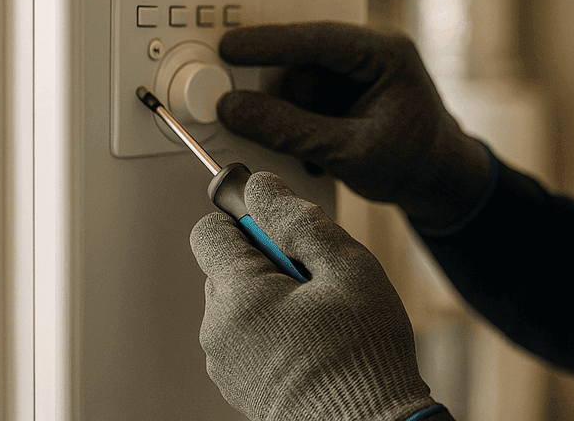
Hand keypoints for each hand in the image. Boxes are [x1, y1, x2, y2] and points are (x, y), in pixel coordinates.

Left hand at [190, 171, 439, 420]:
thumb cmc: (363, 357)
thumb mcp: (347, 268)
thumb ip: (298, 220)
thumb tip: (262, 187)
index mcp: (239, 299)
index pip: (209, 231)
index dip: (247, 220)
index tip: (282, 229)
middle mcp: (218, 332)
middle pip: (224, 266)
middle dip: (266, 260)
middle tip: (316, 281)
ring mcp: (224, 364)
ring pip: (237, 301)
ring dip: (270, 296)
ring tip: (319, 318)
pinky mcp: (237, 386)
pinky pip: (244, 335)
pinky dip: (270, 328)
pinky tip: (311, 343)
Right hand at [217, 22, 491, 228]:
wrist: (438, 179)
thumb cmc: (414, 162)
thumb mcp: (349, 153)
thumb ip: (291, 131)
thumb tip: (236, 109)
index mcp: (385, 53)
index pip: (318, 38)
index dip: (269, 43)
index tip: (230, 49)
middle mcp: (371, 50)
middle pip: (302, 60)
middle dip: (282, 98)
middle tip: (250, 117)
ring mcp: (357, 66)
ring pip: (298, 80)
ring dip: (293, 118)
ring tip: (315, 153)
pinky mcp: (345, 84)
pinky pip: (305, 94)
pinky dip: (301, 122)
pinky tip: (318, 149)